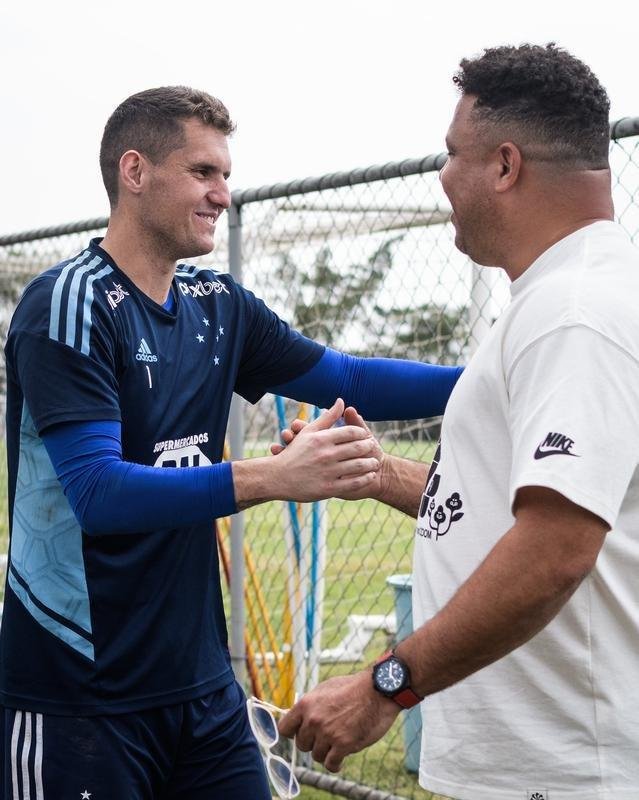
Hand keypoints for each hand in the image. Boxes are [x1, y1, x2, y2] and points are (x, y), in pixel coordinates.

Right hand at [271, 405, 388, 501]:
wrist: (277, 478)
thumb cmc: (294, 453)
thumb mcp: (309, 432)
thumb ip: (327, 417)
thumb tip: (341, 401)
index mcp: (322, 439)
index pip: (351, 432)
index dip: (362, 433)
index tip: (365, 436)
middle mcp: (326, 454)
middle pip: (358, 448)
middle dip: (369, 447)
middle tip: (374, 447)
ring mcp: (328, 472)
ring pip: (358, 466)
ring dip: (371, 464)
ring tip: (375, 463)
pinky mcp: (329, 488)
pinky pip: (353, 483)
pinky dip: (365, 479)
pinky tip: (370, 476)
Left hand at [278, 670, 399, 771]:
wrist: (376, 690)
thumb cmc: (352, 687)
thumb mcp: (325, 689)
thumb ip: (310, 704)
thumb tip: (300, 717)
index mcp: (306, 704)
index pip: (285, 728)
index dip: (292, 733)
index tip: (300, 734)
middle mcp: (313, 720)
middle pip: (302, 744)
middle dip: (312, 742)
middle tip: (325, 737)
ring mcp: (327, 733)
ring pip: (316, 755)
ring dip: (325, 752)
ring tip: (336, 744)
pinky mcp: (343, 744)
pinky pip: (331, 764)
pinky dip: (335, 765)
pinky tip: (339, 760)